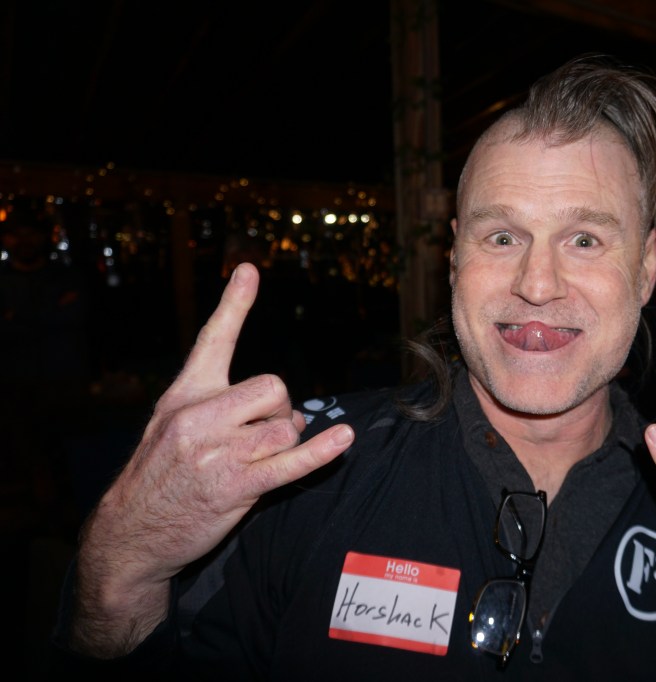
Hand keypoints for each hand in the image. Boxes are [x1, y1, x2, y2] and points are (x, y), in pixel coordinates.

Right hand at [72, 263, 354, 655]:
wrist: (130, 534)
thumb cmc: (159, 477)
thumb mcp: (171, 427)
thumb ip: (220, 408)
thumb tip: (289, 410)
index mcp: (185, 395)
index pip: (213, 339)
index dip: (234, 303)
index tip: (249, 269)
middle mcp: (199, 416)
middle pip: (273, 388)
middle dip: (280, 410)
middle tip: (266, 434)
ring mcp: (217, 452)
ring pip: (284, 426)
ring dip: (288, 441)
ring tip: (265, 458)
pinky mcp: (235, 486)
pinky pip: (290, 463)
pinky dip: (321, 452)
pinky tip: (342, 440)